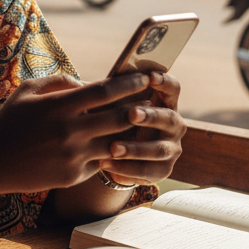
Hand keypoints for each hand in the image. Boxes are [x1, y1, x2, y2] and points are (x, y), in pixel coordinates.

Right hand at [0, 71, 162, 194]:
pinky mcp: (72, 176)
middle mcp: (70, 131)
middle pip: (117, 117)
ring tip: (143, 125)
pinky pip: (100, 163)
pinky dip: (110, 154)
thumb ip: (59, 81)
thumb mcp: (28, 91)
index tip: (144, 78)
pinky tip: (119, 147)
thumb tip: (87, 81)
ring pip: (115, 144)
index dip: (128, 84)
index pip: (104, 91)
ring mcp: (73, 156)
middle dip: (139, 107)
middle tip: (154, 100)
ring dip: (131, 134)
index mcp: (60, 106)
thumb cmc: (9, 122)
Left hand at [97, 71, 185, 185]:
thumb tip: (74, 81)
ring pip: (158, 149)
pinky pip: (146, 171)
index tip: (150, 76)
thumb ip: (107, 93)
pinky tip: (106, 163)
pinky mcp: (163, 170)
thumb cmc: (116, 119)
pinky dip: (125, 168)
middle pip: (169, 118)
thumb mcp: (114, 105)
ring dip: (135, 148)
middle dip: (150, 116)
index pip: (173, 89)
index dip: (165, 82)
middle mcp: (174, 125)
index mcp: (165, 103)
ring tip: (113, 148)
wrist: (117, 153)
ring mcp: (172, 149)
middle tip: (131, 114)